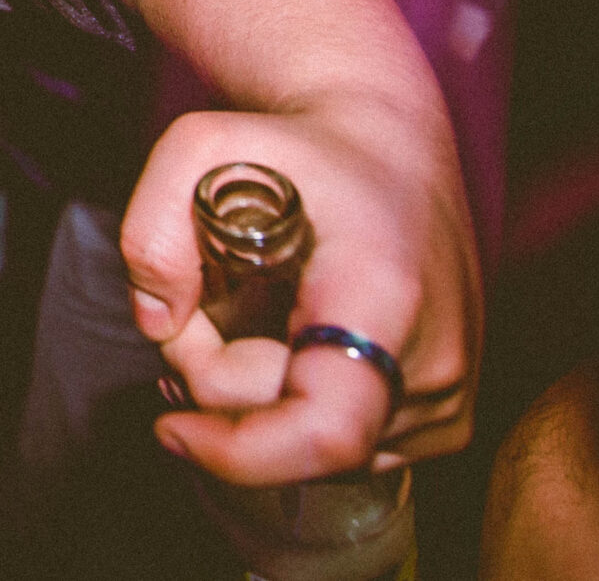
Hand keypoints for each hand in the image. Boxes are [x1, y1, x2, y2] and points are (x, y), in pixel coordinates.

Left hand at [122, 98, 476, 486]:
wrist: (392, 151)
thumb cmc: (297, 149)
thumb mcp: (201, 146)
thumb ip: (154, 225)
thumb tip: (158, 323)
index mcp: (385, 299)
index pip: (324, 428)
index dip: (239, 452)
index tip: (171, 430)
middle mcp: (433, 363)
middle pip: (284, 431)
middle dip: (213, 376)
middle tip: (200, 298)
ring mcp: (445, 401)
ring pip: (305, 447)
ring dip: (251, 392)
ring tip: (255, 308)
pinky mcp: (442, 420)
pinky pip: (334, 449)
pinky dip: (288, 406)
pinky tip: (284, 342)